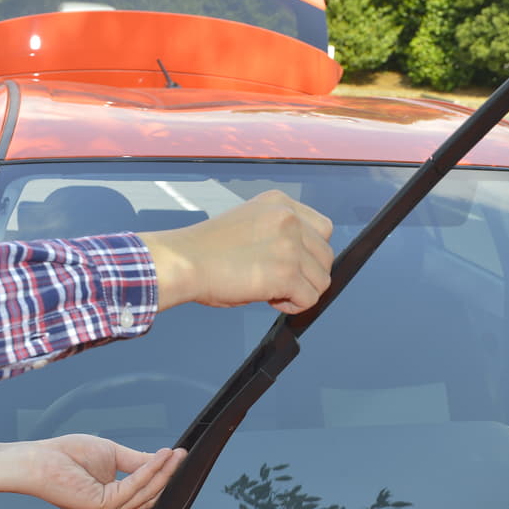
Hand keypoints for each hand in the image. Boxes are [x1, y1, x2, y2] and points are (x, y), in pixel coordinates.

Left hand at [0, 435, 186, 508]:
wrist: (39, 460)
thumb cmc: (66, 455)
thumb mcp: (112, 454)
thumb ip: (138, 461)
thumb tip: (161, 460)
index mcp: (110, 501)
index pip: (144, 491)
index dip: (163, 474)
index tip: (179, 456)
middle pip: (150, 494)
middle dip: (169, 474)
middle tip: (184, 455)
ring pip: (146, 492)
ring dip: (164, 471)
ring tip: (177, 454)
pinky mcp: (103, 506)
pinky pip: (135, 486)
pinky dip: (151, 470)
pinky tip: (162, 456)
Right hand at [139, 190, 334, 314]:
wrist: (182, 261)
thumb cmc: (207, 249)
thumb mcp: (250, 224)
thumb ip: (279, 233)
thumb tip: (305, 262)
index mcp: (280, 202)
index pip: (323, 228)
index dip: (309, 252)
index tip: (288, 263)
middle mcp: (289, 218)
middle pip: (326, 256)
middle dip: (307, 274)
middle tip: (278, 281)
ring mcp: (290, 246)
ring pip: (322, 280)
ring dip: (300, 291)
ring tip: (272, 291)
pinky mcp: (286, 274)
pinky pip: (310, 299)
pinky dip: (293, 306)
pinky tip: (271, 300)